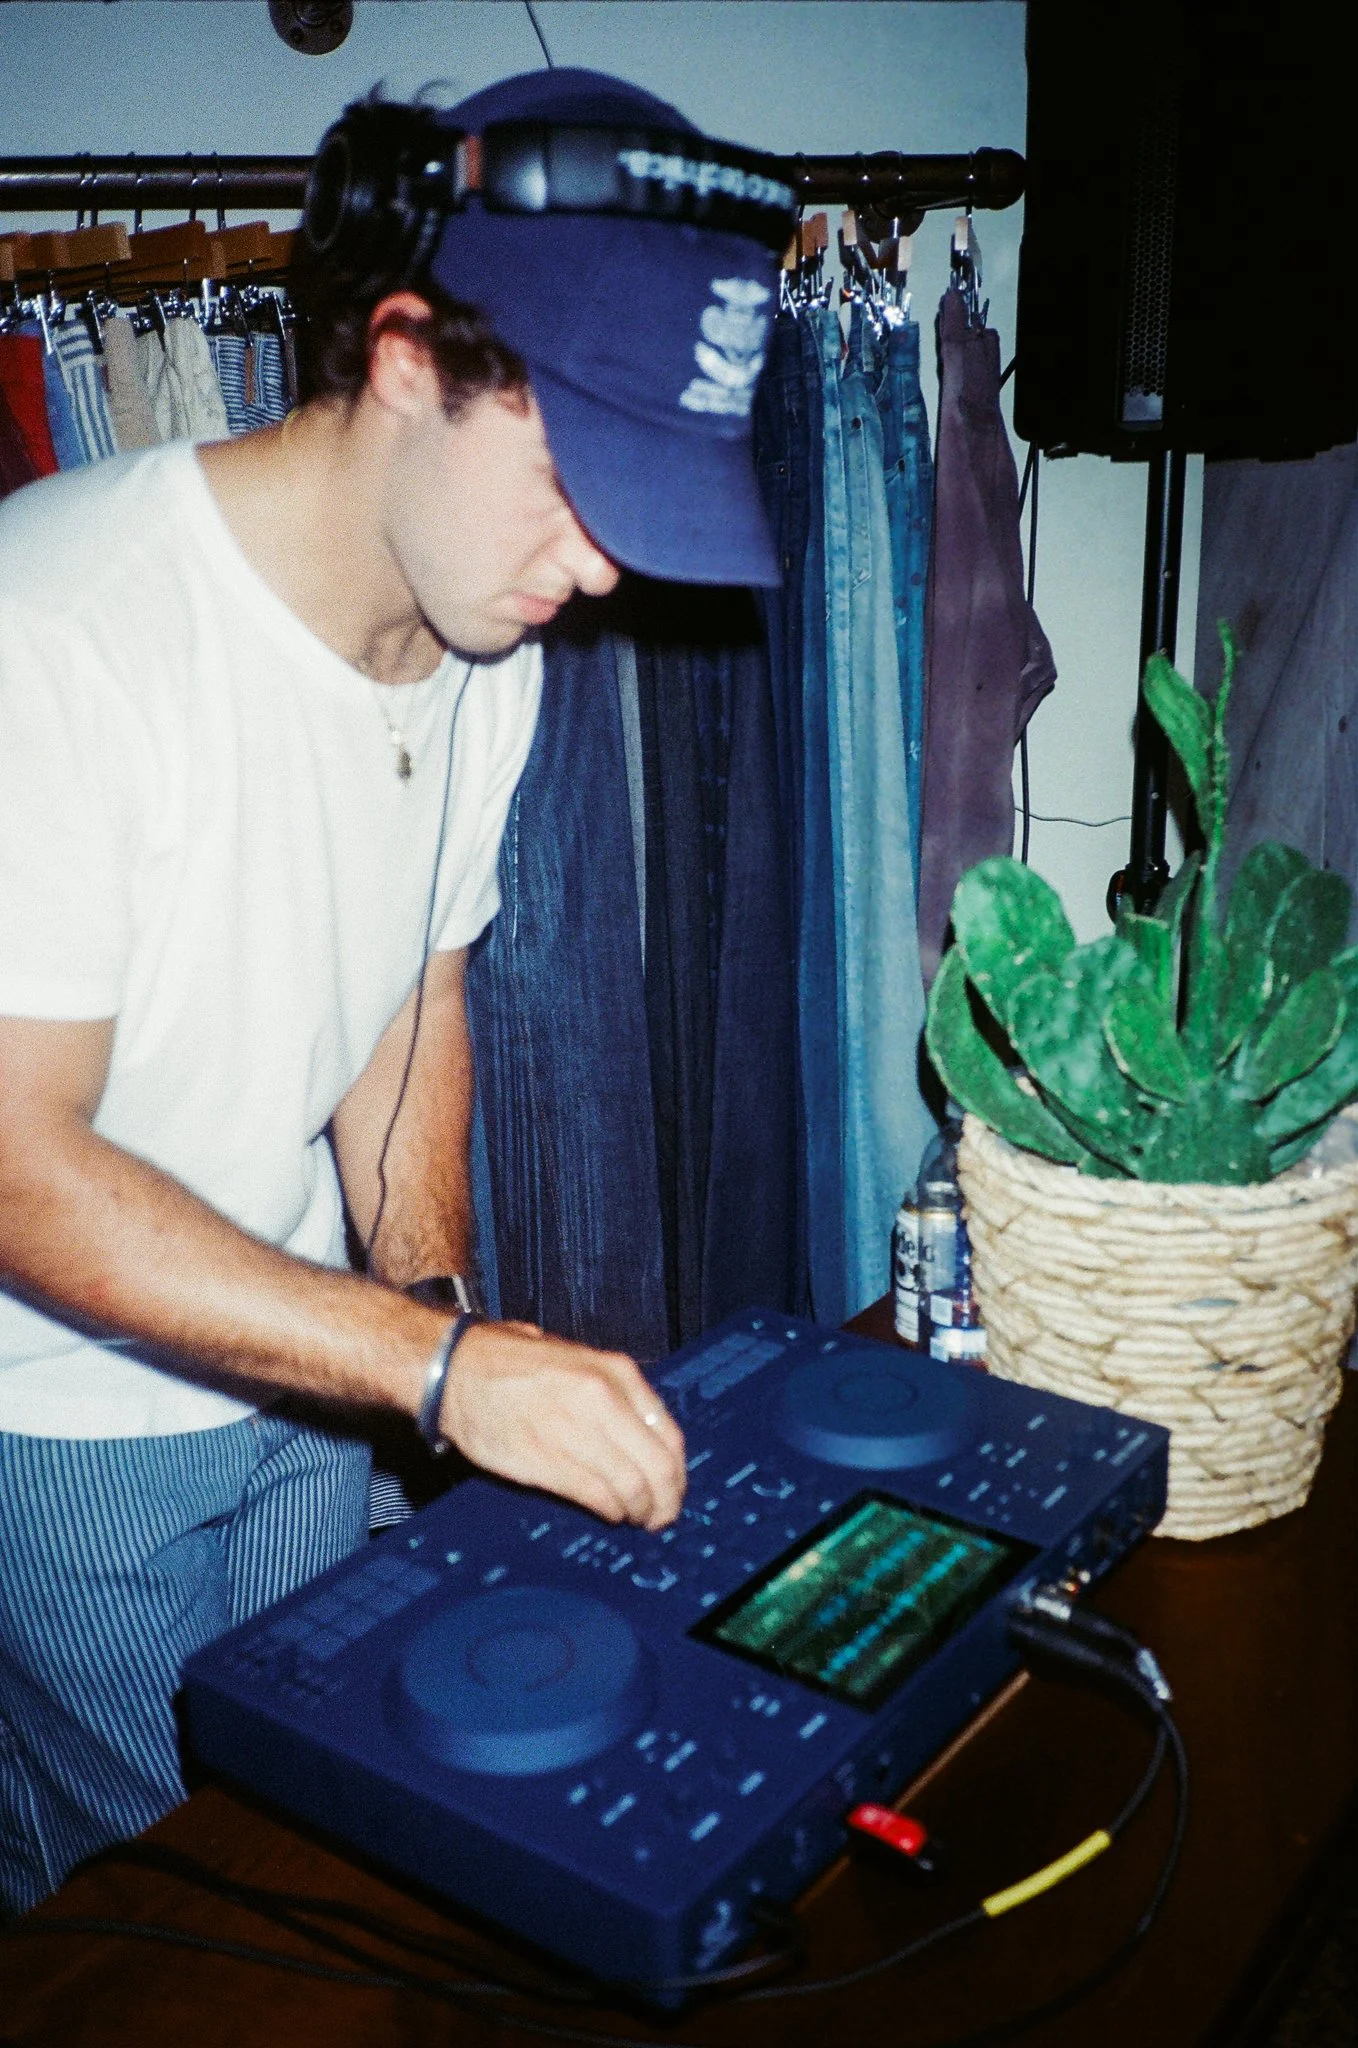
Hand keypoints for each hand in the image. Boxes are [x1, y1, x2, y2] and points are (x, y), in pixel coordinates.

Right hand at [437, 1320, 685, 1529]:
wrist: (455, 1368)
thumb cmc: (513, 1363)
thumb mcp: (579, 1360)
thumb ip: (616, 1394)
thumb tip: (649, 1439)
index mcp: (614, 1372)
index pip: (669, 1435)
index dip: (677, 1473)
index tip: (674, 1489)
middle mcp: (600, 1399)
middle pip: (656, 1467)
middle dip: (665, 1500)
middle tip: (662, 1516)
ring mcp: (573, 1430)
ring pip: (630, 1486)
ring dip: (639, 1511)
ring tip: (636, 1518)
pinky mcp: (544, 1459)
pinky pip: (595, 1495)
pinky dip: (609, 1510)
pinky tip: (608, 1512)